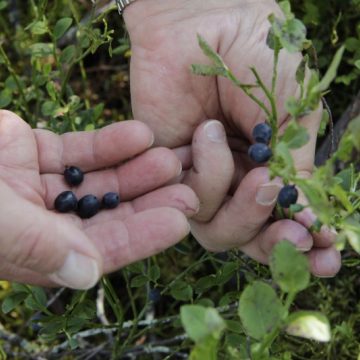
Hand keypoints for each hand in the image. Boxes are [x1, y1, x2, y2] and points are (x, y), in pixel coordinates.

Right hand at [0, 110, 198, 288]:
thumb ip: (37, 247)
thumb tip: (88, 274)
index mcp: (42, 252)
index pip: (102, 248)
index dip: (143, 236)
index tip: (179, 222)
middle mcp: (49, 222)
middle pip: (111, 213)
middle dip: (151, 202)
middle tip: (190, 190)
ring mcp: (45, 186)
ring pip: (101, 180)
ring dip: (137, 171)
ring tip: (170, 159)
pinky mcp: (39, 153)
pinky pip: (80, 149)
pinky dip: (111, 143)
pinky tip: (140, 134)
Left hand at [124, 0, 340, 275]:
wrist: (203, 22)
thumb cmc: (257, 59)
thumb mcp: (292, 112)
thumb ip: (294, 166)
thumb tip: (309, 217)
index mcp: (271, 169)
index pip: (286, 221)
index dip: (309, 244)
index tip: (329, 256)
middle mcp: (237, 182)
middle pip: (250, 238)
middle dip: (276, 244)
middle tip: (299, 237)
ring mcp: (204, 179)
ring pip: (219, 231)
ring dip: (242, 207)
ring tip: (256, 169)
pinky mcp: (170, 170)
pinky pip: (188, 200)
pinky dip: (206, 173)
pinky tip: (207, 133)